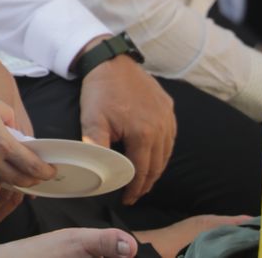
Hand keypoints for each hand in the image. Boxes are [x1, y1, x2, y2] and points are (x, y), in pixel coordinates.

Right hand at [0, 79, 53, 200]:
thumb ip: (13, 123)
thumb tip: (18, 136)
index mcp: (3, 143)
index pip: (32, 166)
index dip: (46, 171)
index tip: (52, 170)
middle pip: (21, 181)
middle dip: (34, 179)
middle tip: (39, 173)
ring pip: (2, 190)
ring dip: (13, 185)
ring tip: (16, 176)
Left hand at [77, 50, 175, 204]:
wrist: (109, 61)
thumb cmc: (99, 91)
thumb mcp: (92, 121)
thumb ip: (97, 149)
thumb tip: (98, 172)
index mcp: (144, 134)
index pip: (142, 171)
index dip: (135, 189)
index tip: (128, 200)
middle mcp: (161, 127)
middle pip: (157, 165)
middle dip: (146, 183)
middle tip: (136, 194)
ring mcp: (167, 116)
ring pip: (166, 152)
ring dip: (156, 167)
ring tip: (144, 178)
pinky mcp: (168, 106)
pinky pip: (170, 135)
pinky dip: (163, 149)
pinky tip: (153, 154)